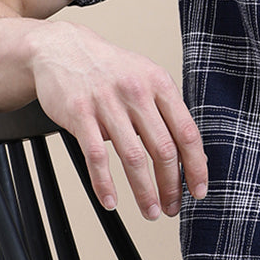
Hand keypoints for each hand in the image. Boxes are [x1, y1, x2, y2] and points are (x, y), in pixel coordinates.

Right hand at [29, 21, 207, 220]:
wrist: (61, 48)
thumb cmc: (109, 69)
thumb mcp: (145, 78)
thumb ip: (165, 111)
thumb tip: (188, 154)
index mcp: (159, 84)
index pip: (187, 132)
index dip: (196, 166)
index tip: (198, 190)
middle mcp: (137, 92)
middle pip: (164, 149)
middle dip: (172, 186)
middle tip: (172, 207)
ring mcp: (108, 103)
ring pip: (133, 157)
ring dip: (145, 191)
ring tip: (150, 211)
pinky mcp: (80, 114)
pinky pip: (96, 156)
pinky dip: (105, 184)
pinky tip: (111, 201)